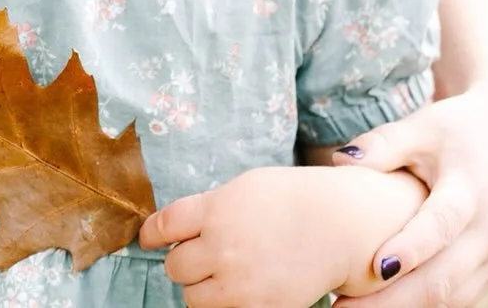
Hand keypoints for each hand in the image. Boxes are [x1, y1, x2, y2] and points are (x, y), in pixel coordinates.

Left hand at [140, 165, 426, 307]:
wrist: (338, 224)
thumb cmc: (291, 200)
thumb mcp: (243, 190)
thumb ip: (210, 209)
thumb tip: (180, 227)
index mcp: (215, 210)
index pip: (164, 226)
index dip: (151, 234)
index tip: (148, 237)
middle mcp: (221, 247)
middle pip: (174, 266)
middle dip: (183, 260)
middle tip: (196, 254)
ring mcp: (239, 282)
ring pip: (192, 297)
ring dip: (199, 286)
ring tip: (218, 274)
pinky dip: (224, 303)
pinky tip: (237, 288)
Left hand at [332, 85, 487, 306]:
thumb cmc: (456, 131)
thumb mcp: (423, 126)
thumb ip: (384, 144)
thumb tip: (339, 161)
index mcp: (470, 191)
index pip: (441, 226)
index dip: (411, 248)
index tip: (377, 267)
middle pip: (444, 277)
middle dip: (393, 300)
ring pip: (451, 298)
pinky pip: (460, 298)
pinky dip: (424, 307)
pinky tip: (383, 306)